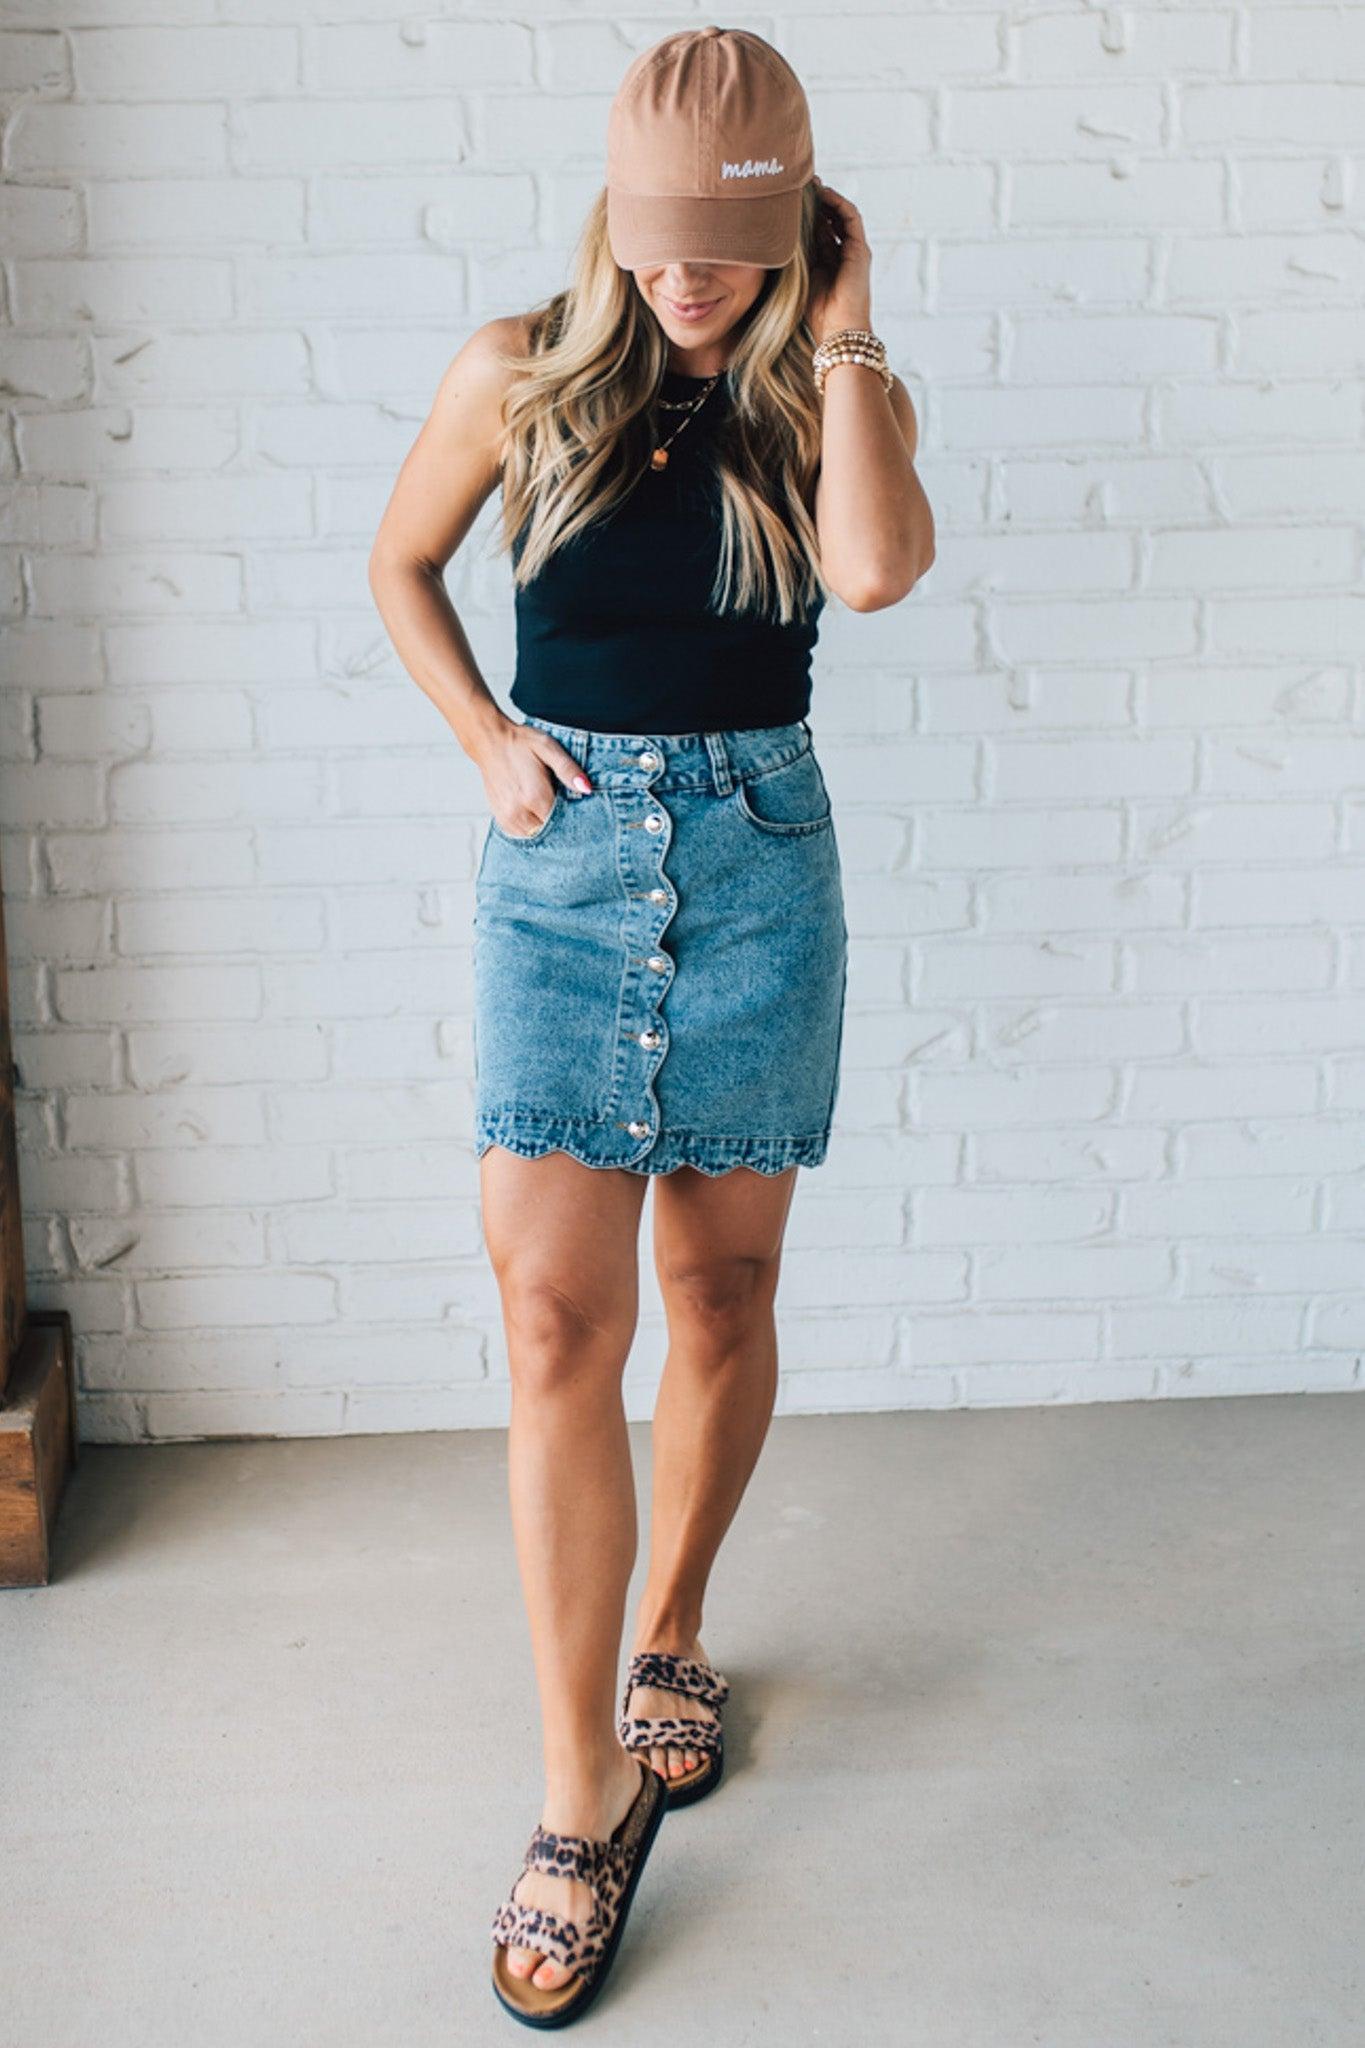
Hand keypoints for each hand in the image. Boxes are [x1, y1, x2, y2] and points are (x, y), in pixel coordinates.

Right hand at [476, 719, 590, 838]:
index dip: (573, 817)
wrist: (489, 742)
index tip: (578, 809)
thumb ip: (568, 769)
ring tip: (548, 808)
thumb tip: (586, 788)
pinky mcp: (501, 819)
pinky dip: (532, 828)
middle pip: (550, 832)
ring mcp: (508, 817)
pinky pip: (522, 834)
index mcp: (534, 796)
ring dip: (545, 827)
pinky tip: (536, 813)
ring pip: (536, 836)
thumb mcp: (548, 747)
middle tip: (563, 806)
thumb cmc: (519, 743)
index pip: (563, 822)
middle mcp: (519, 811)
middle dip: (560, 823)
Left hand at [805, 175, 873, 346]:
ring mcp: (853, 251)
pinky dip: (838, 203)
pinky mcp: (860, 250)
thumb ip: (793, 259)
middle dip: (816, 201)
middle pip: (829, 219)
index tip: (789, 200)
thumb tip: (772, 239)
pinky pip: (851, 218)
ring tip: (811, 184)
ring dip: (827, 197)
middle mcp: (842, 254)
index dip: (805, 214)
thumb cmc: (815, 315)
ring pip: (841, 214)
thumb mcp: (799, 278)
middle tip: (799, 185)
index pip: (817, 230)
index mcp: (827, 262)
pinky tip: (824, 193)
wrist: (838, 332)